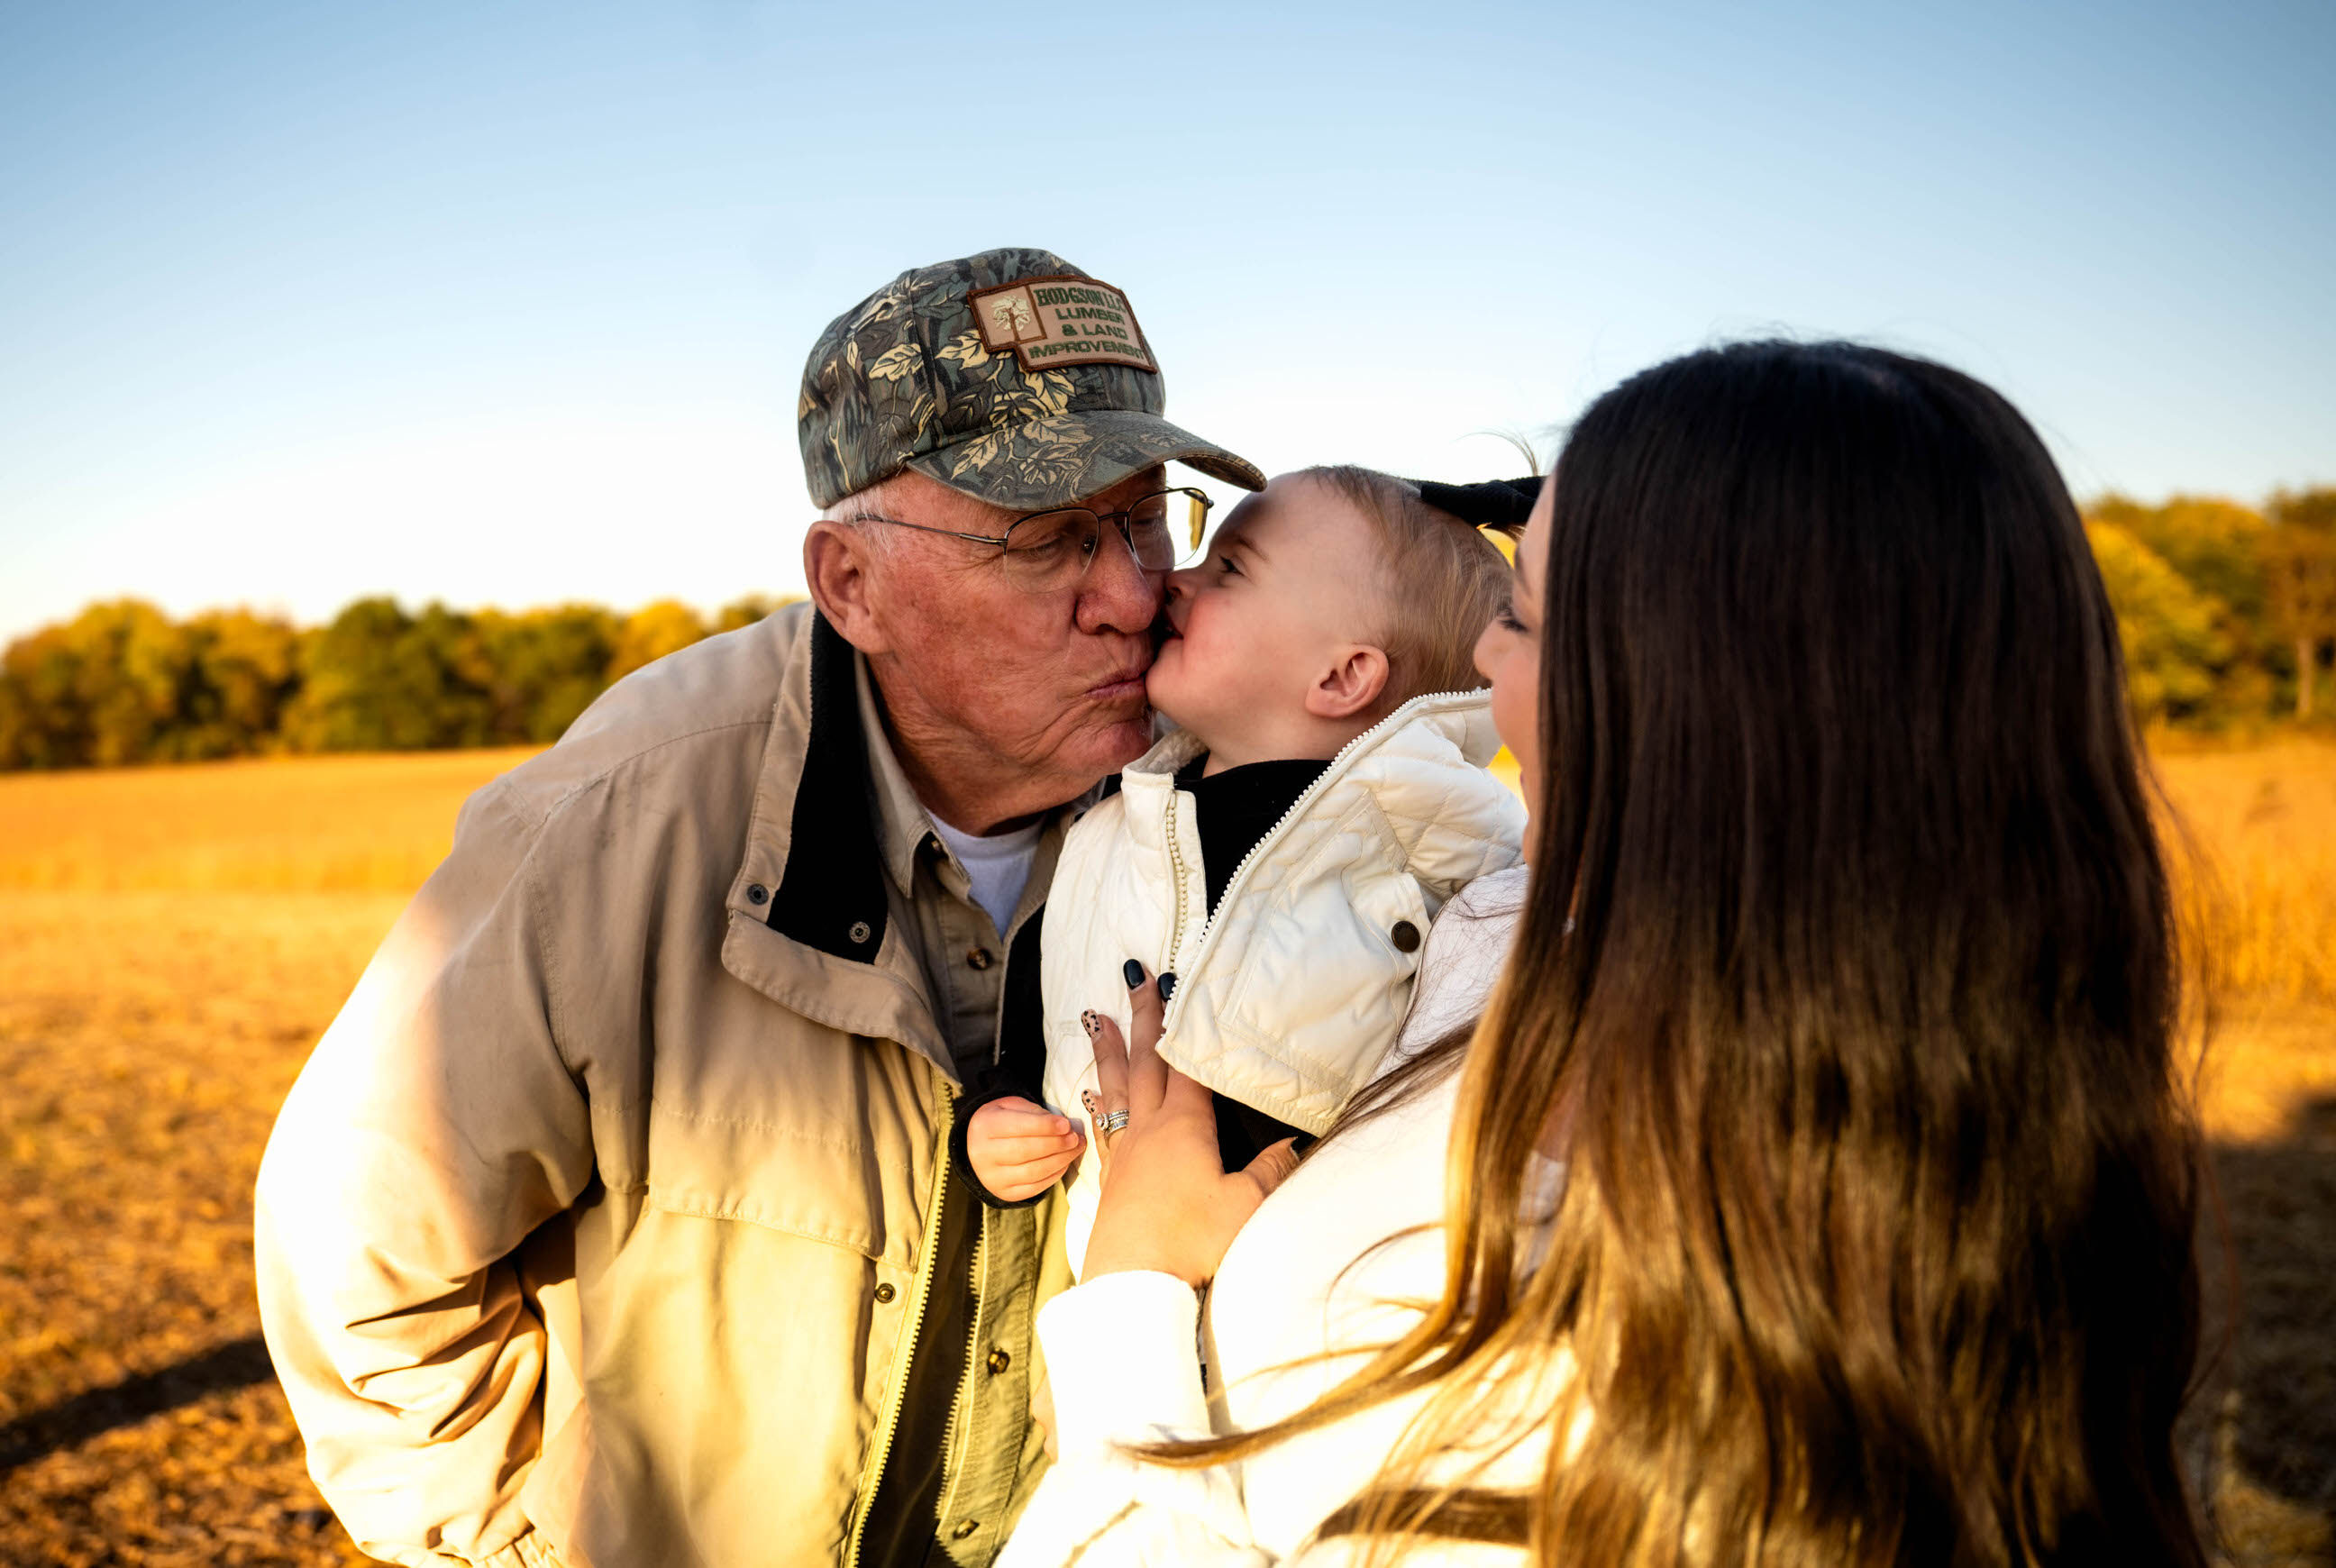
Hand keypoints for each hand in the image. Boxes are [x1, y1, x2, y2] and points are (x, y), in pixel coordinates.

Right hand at [967, 1096, 1085, 1203]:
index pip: (1017, 1127)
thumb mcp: (1012, 1107)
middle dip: (1056, 1144)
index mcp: (985, 1126)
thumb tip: (1064, 1126)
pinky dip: (1053, 1176)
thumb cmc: (1002, 1122)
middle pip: (1025, 1151)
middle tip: (1076, 1138)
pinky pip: (1034, 1188)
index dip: (1045, 1126)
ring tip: (1075, 1149)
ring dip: (1060, 1160)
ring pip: (1032, 1172)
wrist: (978, 1147)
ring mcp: (992, 1177)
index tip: (1066, 1125)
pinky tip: (1064, 1163)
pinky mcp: (1004, 1193)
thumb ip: (1035, 1113)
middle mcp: (983, 1154)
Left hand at [1079, 964, 1301, 1285]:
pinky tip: (1091, 1095)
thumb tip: (1290, 1143)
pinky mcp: (1111, 1180)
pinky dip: (1097, 1102)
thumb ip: (1268, 1170)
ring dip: (1110, 1050)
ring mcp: (1126, 1154)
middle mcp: (1149, 1130)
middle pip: (1146, 1061)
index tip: (1178, 982)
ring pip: (1115, 1087)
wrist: (1133, 1285)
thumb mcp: (1244, 1206)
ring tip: (1099, 1018)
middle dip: (1144, 1017)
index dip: (1185, 1022)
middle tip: (1134, 976)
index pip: (1187, 1062)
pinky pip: (1103, 1125)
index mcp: (1184, 1126)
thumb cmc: (1191, 1243)